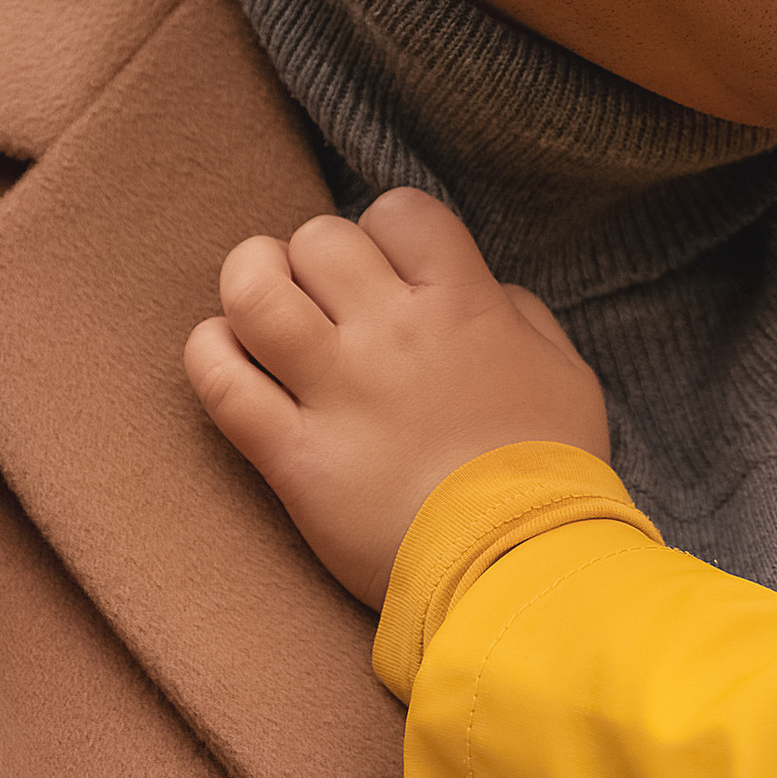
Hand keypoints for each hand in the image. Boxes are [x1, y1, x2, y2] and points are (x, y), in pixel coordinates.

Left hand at [185, 189, 612, 603]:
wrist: (521, 566)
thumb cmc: (551, 474)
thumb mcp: (567, 375)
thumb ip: (520, 317)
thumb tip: (484, 292)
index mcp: (463, 305)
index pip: (399, 211)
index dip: (385, 230)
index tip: (389, 268)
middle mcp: (392, 333)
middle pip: (318, 240)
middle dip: (313, 257)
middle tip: (322, 298)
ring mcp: (337, 392)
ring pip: (254, 292)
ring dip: (247, 282)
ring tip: (256, 304)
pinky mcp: (291, 456)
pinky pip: (221, 382)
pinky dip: (209, 355)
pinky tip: (226, 357)